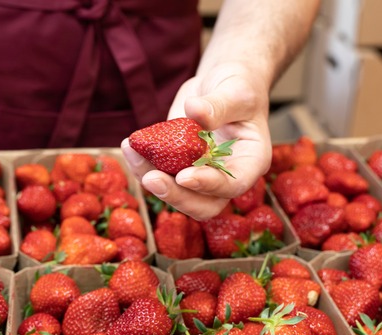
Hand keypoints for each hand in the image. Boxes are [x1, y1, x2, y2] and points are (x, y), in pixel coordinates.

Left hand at [122, 62, 271, 220]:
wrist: (220, 83)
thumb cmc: (238, 85)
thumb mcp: (235, 90)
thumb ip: (218, 105)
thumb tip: (195, 111)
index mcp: (251, 161)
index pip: (233, 184)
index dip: (209, 185)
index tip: (184, 176)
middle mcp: (227, 176)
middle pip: (204, 204)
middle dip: (176, 196)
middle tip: (151, 178)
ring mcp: (201, 176)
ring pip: (177, 194)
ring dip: (151, 179)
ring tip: (131, 152)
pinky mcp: (178, 167)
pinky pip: (160, 175)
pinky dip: (142, 165)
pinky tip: (130, 145)